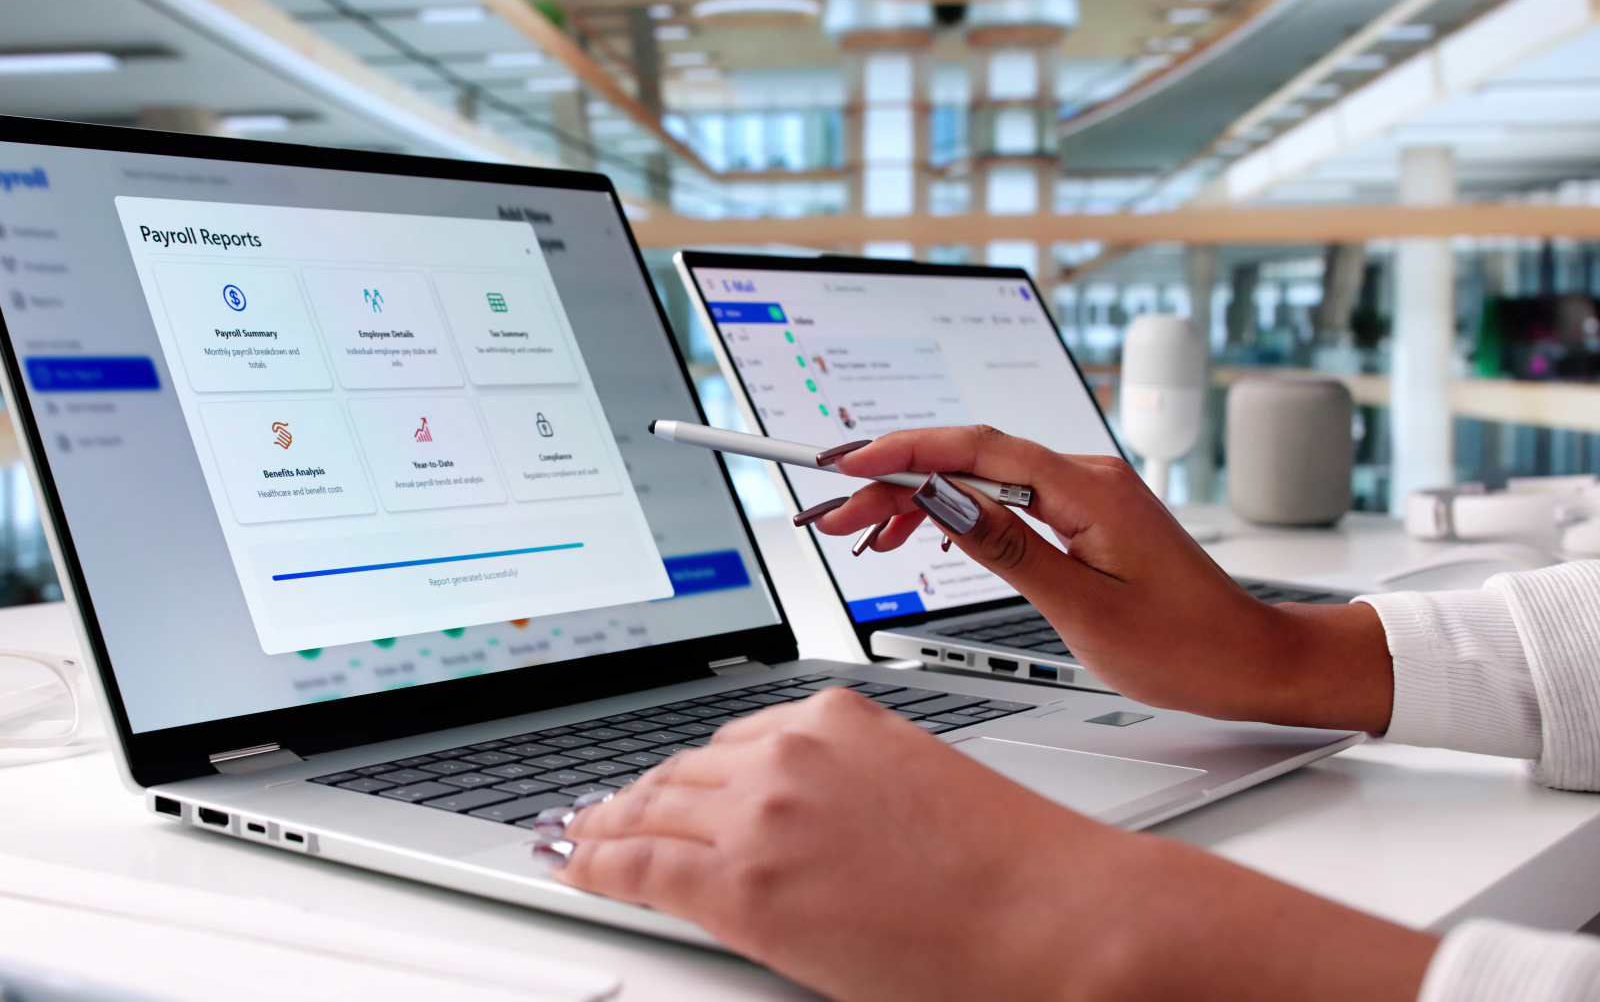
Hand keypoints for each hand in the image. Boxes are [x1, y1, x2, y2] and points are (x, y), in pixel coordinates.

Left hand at [545, 690, 1434, 1001]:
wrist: (1055, 915)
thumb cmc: (1013, 866)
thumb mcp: (918, 786)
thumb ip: (847, 783)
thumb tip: (803, 817)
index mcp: (834, 719)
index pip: (731, 741)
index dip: (685, 770)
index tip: (663, 780)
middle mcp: (787, 752)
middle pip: (683, 772)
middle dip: (643, 797)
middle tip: (606, 813)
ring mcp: (760, 815)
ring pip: (653, 811)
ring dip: (610, 825)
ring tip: (582, 839)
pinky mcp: (744, 885)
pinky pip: (641, 866)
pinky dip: (597, 864)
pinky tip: (579, 868)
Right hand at [812, 426, 1391, 731]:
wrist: (1251, 661)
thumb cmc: (1186, 646)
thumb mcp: (1083, 608)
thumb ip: (1008, 549)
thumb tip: (946, 503)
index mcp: (1089, 490)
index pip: (977, 451)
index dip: (905, 452)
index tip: (852, 465)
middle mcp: (1087, 477)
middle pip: (970, 459)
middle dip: (894, 479)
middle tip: (837, 514)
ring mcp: (1085, 494)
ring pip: (981, 477)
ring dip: (918, 497)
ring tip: (865, 531)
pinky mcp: (1083, 515)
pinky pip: (1005, 498)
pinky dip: (956, 511)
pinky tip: (922, 530)